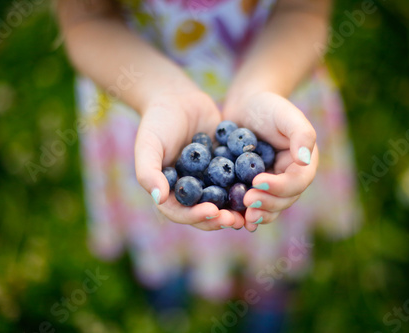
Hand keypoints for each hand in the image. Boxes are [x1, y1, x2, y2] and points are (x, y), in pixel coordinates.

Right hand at [135, 87, 244, 230]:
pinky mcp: (224, 167)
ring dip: (235, 209)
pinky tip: (260, 187)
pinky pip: (235, 181)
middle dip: (220, 218)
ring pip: (223, 201)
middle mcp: (189, 190)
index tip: (213, 212)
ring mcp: (208, 180)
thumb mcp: (148, 145)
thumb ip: (148, 172)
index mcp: (168, 191)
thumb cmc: (156, 121)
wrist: (177, 97)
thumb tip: (158, 198)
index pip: (181, 213)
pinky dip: (246, 187)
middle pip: (204, 212)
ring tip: (250, 211)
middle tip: (236, 220)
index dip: (196, 216)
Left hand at [223, 91, 318, 231]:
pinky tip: (235, 219)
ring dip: (258, 215)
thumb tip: (305, 161)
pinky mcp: (252, 188)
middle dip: (267, 203)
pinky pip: (251, 205)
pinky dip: (244, 214)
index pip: (296, 182)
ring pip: (269, 208)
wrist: (245, 106)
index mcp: (302, 164)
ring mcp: (271, 186)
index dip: (279, 186)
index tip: (258, 181)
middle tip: (248, 201)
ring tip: (244, 218)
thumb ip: (301, 134)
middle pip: (284, 200)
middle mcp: (289, 179)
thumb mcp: (286, 114)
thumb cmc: (268, 105)